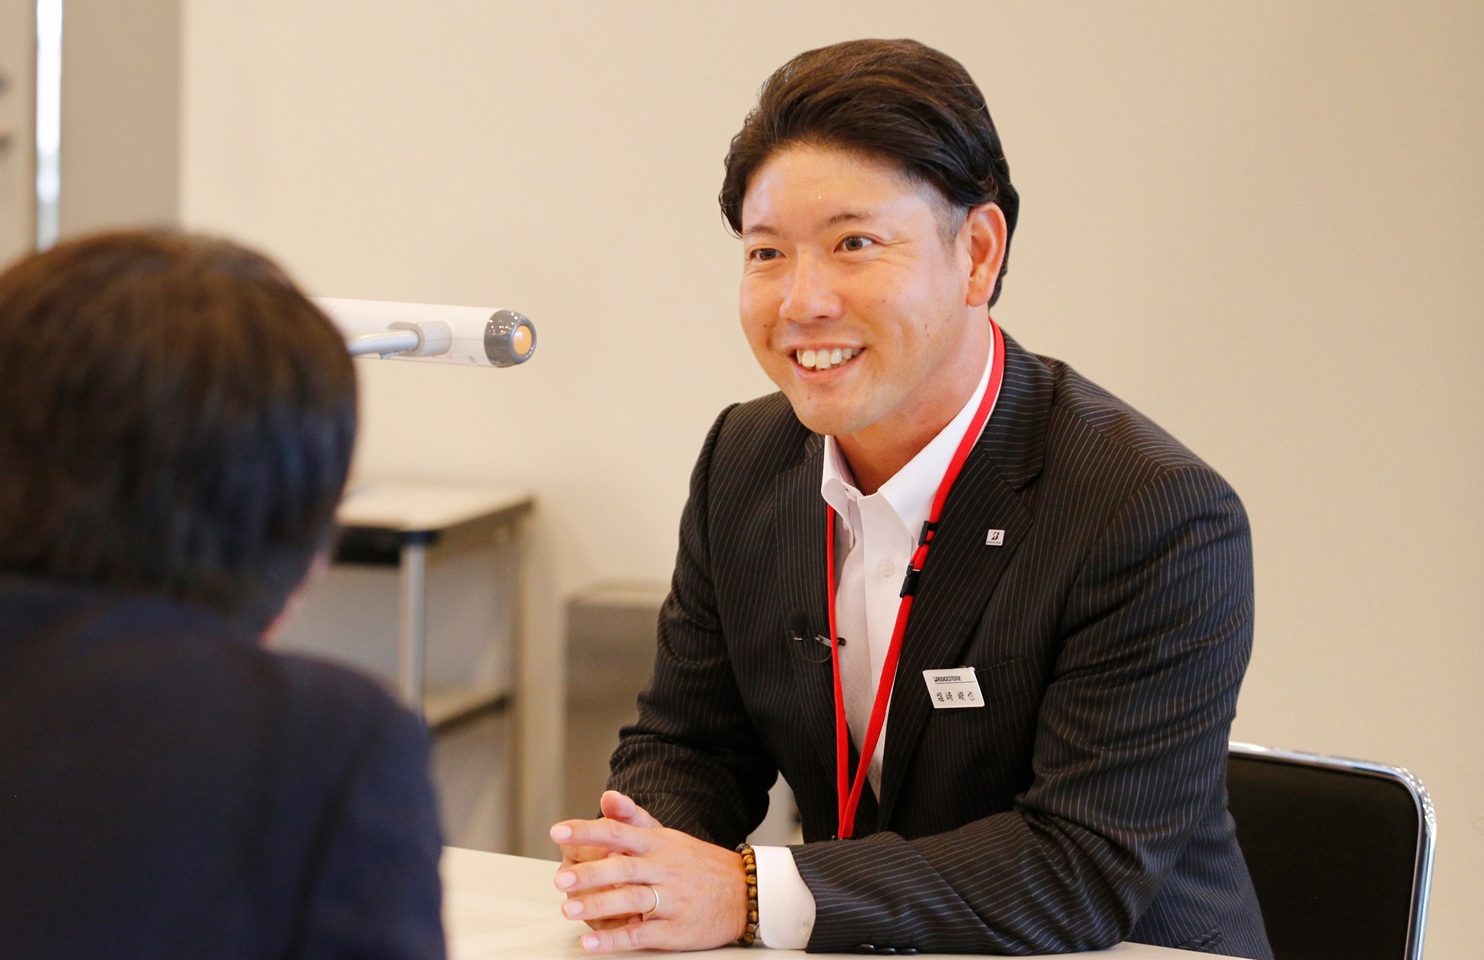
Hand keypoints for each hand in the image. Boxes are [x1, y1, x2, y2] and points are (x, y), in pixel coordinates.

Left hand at [550, 791, 747, 951]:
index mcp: (658, 845)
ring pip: (631, 900)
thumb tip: (607, 797)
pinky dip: (615, 940)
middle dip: (590, 873)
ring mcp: (672, 899)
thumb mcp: (668, 836)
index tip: (558, 831)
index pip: (618, 833)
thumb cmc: (698, 864)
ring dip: (598, 905)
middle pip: (623, 868)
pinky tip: (592, 943)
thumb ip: (634, 818)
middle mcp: (664, 869)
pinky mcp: (677, 929)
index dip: (587, 831)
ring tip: (569, 908)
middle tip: (561, 878)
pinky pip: (642, 934)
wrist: (745, 892)